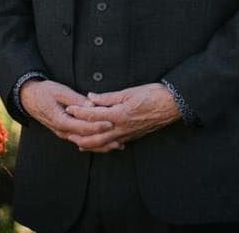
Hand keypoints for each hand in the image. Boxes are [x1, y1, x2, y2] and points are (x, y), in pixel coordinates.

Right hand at [21, 79, 113, 142]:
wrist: (29, 98)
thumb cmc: (45, 92)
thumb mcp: (60, 92)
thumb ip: (76, 100)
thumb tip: (92, 105)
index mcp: (60, 121)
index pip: (82, 127)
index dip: (97, 126)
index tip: (111, 123)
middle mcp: (62, 131)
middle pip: (85, 140)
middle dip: (103, 141)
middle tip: (119, 140)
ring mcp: (63, 133)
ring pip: (84, 143)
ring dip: (100, 146)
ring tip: (117, 145)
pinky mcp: (66, 132)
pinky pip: (81, 141)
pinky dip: (94, 143)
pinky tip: (105, 144)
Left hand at [64, 83, 180, 152]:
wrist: (171, 105)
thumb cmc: (152, 95)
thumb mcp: (129, 92)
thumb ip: (108, 97)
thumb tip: (91, 97)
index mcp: (119, 114)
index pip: (93, 115)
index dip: (79, 112)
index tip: (69, 108)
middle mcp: (121, 128)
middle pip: (95, 136)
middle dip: (79, 135)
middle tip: (67, 132)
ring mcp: (127, 134)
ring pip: (104, 144)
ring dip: (89, 144)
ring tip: (77, 142)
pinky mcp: (132, 137)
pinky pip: (114, 144)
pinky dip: (103, 146)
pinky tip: (98, 145)